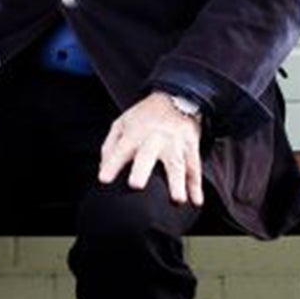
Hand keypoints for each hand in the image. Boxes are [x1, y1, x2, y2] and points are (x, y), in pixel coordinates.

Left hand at [98, 91, 204, 205]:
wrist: (176, 98)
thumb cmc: (145, 116)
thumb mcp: (122, 123)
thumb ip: (110, 146)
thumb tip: (103, 168)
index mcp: (134, 133)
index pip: (120, 150)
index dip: (111, 164)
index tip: (104, 179)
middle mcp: (154, 139)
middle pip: (147, 155)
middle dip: (141, 170)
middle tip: (136, 185)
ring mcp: (174, 144)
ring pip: (176, 165)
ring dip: (177, 183)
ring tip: (177, 200)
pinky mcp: (190, 148)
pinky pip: (194, 168)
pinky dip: (196, 186)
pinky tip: (196, 200)